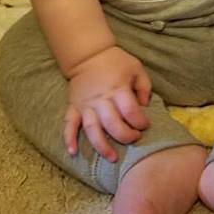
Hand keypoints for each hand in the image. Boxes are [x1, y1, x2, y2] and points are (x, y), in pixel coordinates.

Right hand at [64, 46, 151, 162]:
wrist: (88, 54)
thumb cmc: (116, 62)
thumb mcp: (136, 68)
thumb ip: (144, 87)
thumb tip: (145, 107)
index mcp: (118, 89)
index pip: (131, 112)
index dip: (140, 122)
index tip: (145, 125)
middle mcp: (101, 99)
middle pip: (112, 124)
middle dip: (125, 136)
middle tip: (134, 139)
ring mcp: (85, 105)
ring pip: (92, 129)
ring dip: (102, 146)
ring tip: (112, 158)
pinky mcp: (73, 107)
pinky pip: (69, 124)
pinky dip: (69, 138)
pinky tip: (72, 152)